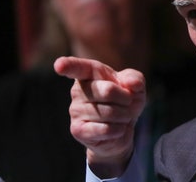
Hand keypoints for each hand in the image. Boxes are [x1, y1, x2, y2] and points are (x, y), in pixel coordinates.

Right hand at [54, 56, 145, 177]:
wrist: (121, 129)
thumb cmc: (125, 101)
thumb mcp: (135, 86)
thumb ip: (135, 79)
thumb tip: (132, 84)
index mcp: (89, 73)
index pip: (77, 67)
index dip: (68, 65)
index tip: (59, 65)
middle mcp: (78, 90)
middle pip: (108, 91)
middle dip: (126, 99)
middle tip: (127, 103)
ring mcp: (75, 111)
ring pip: (110, 112)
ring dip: (124, 116)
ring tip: (121, 117)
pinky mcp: (78, 130)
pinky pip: (105, 129)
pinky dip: (119, 130)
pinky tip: (116, 129)